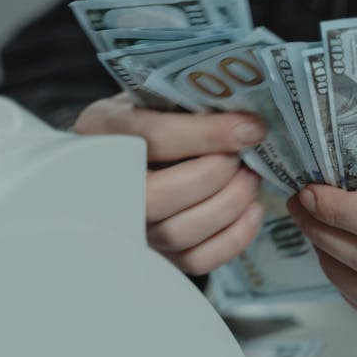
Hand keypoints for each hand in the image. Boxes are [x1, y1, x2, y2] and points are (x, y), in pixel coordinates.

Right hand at [74, 93, 265, 273]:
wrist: (129, 150)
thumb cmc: (150, 118)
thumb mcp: (158, 96)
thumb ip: (189, 104)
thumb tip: (248, 122)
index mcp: (105, 132)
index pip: (153, 138)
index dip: (207, 134)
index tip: (250, 128)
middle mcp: (108, 186)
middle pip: (159, 196)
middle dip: (215, 175)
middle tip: (245, 157)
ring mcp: (132, 225)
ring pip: (178, 232)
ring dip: (228, 204)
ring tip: (250, 179)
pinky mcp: (160, 253)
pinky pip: (196, 260)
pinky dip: (233, 238)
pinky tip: (251, 209)